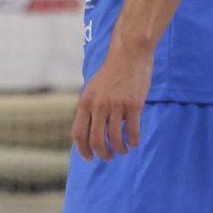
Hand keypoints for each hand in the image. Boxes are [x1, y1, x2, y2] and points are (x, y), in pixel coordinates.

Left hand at [70, 34, 153, 160]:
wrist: (129, 55)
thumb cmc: (111, 74)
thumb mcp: (92, 89)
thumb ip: (89, 108)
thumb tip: (88, 133)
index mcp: (85, 101)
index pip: (79, 133)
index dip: (83, 149)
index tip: (89, 158)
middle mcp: (98, 105)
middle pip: (96, 140)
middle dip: (102, 154)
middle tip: (109, 157)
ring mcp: (116, 105)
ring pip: (115, 139)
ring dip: (120, 149)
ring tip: (123, 150)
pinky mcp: (133, 105)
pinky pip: (132, 132)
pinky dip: (133, 141)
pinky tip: (134, 142)